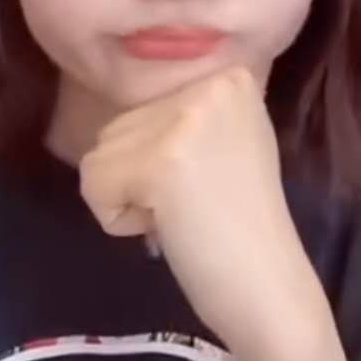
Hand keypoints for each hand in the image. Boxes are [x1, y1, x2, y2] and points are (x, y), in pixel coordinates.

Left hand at [80, 66, 324, 360]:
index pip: (145, 106)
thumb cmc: (241, 223)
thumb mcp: (227, 140)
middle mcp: (212, 85)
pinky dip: (117, 219)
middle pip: (120, 126)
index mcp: (230, 77)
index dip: (159, 153)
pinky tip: (168, 226)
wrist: (267, 283)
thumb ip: (187, 116)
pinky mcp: (160, 161)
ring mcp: (187, 120)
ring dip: (128, 195)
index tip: (207, 180)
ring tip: (182, 213)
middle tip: (194, 202)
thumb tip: (129, 107)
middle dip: (141, 173)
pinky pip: (93, 184)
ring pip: (100, 153)